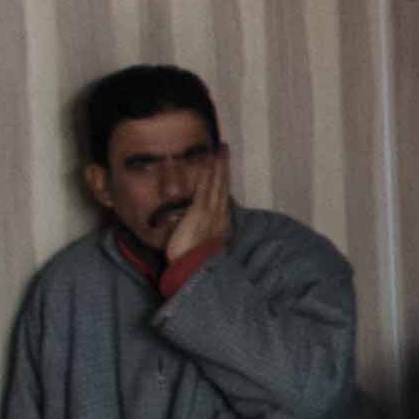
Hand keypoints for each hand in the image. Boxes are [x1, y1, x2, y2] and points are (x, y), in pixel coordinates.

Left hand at [167, 155, 235, 277]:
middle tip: (225, 149)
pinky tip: (207, 162)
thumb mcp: (201, 246)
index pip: (223, 195)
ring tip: (219, 149)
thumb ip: (200, 234)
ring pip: (216, 183)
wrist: (194, 269)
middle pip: (223, 185)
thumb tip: (194, 229)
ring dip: (218, 165)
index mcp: (220, 222)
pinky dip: (207, 174)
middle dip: (224, 166)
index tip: (223, 166)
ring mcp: (211, 212)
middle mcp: (220, 214)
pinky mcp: (200, 211)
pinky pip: (205, 188)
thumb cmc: (195, 262)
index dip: (223, 179)